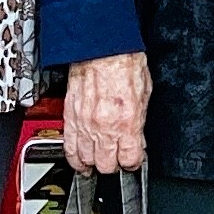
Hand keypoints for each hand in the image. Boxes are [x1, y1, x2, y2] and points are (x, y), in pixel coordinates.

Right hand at [62, 52, 149, 172]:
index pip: (130, 160)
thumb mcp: (145, 93)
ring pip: (85, 159)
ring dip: (92, 163)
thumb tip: (137, 136)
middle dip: (113, 165)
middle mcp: (105, 127)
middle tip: (116, 160)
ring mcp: (85, 124)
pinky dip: (74, 156)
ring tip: (97, 164)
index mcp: (127, 122)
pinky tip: (79, 160)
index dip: (133, 162)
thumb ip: (139, 120)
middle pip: (106, 165)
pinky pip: (69, 146)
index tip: (133, 160)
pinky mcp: (71, 116)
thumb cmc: (125, 63)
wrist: (101, 47)